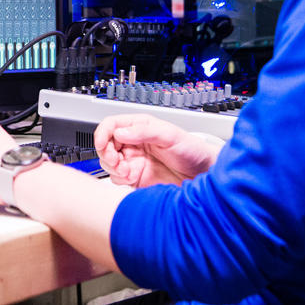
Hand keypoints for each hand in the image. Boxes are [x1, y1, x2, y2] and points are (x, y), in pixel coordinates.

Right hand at [94, 114, 221, 187]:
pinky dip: (119, 179)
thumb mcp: (170, 135)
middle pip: (105, 145)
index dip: (103, 133)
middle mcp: (133, 143)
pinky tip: (131, 178)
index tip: (102, 144)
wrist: (202, 176)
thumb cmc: (192, 150)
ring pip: (108, 162)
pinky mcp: (135, 178)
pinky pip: (116, 178)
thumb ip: (145, 131)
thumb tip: (121, 132)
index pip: (111, 125)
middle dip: (106, 153)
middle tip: (116, 160)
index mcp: (139, 128)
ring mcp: (133, 161)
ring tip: (127, 171)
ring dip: (113, 167)